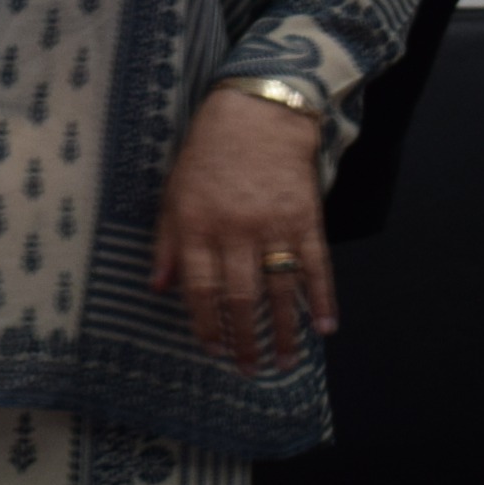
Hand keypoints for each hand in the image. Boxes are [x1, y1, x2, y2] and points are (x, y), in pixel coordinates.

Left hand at [151, 87, 333, 374]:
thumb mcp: (174, 194)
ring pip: (279, 290)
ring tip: (284, 362)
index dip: (206, 325)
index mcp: (197, 226)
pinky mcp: (306, 219)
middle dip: (245, 340)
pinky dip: (322, 299)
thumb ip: (167, 243)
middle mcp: (235, 231)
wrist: (257, 115)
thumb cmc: (207, 156)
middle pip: (240, 298)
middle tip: (250, 370)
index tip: (213, 350)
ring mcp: (274, 226)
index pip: (200, 289)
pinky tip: (325, 328)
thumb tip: (158, 288)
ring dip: (283, 331)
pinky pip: (316, 266)